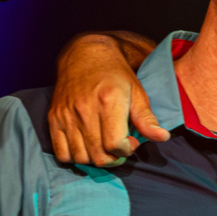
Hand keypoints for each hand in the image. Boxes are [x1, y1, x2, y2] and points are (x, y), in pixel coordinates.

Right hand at [50, 35, 164, 164]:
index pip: (115, 144)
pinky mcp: (54, 118)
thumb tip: (163, 137)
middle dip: (114, 158)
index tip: (131, 142)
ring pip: (81, 157)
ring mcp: (66, 115)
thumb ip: (147, 118)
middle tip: (120, 147)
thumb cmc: (115, 75)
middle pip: (98, 156)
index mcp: (108, 102)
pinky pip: (61, 152)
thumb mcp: (137, 92)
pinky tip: (86, 147)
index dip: (127, 150)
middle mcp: (84, 110)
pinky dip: (73, 157)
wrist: (84, 56)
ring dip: (95, 159)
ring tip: (104, 147)